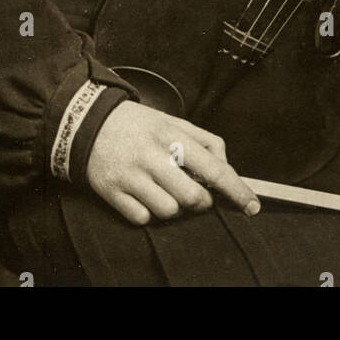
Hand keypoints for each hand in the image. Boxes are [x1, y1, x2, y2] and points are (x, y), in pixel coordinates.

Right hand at [85, 100, 260, 225]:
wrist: (87, 121)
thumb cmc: (138, 124)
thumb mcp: (173, 120)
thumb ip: (204, 140)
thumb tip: (226, 166)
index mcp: (172, 135)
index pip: (214, 168)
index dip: (236, 190)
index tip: (251, 206)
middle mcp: (152, 155)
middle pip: (193, 198)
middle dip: (200, 201)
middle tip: (194, 192)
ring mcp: (131, 175)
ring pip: (169, 212)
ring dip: (173, 208)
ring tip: (164, 190)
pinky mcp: (112, 192)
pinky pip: (142, 219)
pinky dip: (147, 213)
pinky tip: (142, 195)